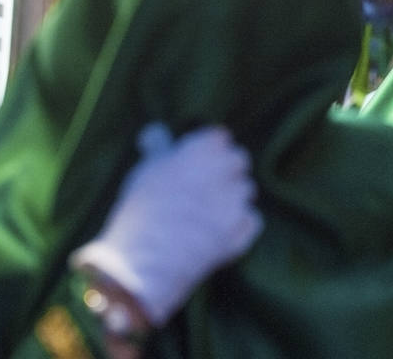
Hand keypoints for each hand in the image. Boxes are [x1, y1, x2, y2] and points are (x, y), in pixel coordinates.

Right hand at [70, 123, 262, 325]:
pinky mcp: (244, 228)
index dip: (208, 151)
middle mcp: (227, 168)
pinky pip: (252, 220)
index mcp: (204, 148)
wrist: (144, 260)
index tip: (196, 165)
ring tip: (204, 215)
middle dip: (226, 172)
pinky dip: (240, 225)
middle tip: (204, 189)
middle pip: (239, 160)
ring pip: (246, 190)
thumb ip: (158, 149)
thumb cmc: (141, 210)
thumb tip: (156, 131)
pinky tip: (216, 234)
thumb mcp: (144, 171)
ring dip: (232, 199)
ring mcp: (238, 199)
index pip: (220, 138)